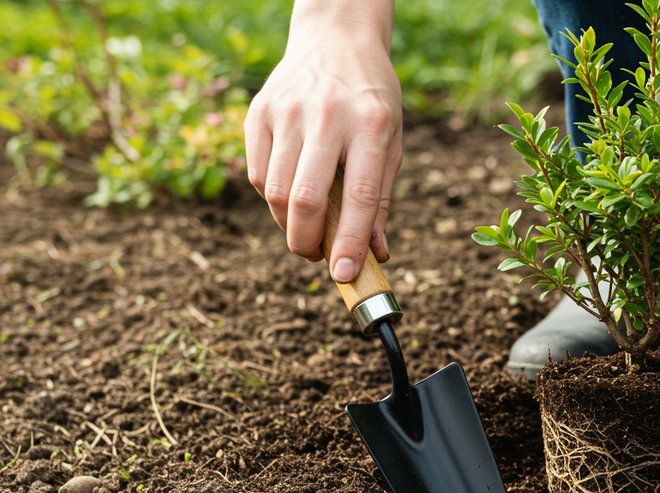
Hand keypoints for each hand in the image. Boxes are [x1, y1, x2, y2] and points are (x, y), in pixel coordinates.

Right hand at [244, 12, 402, 282]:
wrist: (335, 38)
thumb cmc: (371, 100)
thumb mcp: (391, 142)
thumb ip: (381, 200)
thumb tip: (376, 255)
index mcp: (372, 126)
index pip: (360, 198)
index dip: (351, 243)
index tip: (345, 275)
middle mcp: (328, 117)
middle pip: (306, 199)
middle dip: (307, 242)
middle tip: (315, 257)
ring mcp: (288, 111)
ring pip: (275, 191)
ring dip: (287, 225)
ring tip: (305, 229)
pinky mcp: (259, 111)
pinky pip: (257, 172)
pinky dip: (271, 196)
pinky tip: (289, 193)